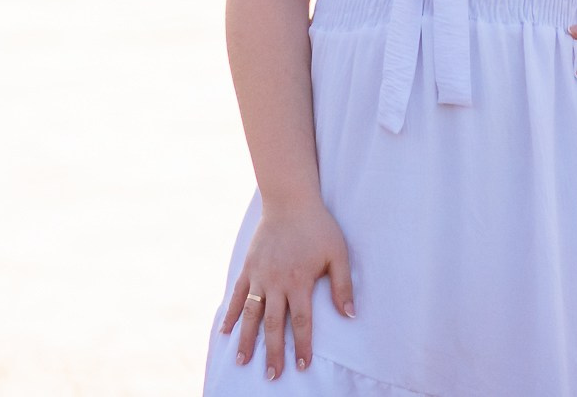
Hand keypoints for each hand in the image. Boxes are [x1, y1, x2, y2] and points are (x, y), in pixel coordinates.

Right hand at [220, 201, 355, 379]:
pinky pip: (237, 295)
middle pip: (273, 324)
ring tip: (243, 361)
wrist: (290, 201)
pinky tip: (226, 332)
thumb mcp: (338, 253)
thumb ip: (343, 285)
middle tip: (272, 376)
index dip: (302, 345)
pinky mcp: (248, 268)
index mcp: (299, 281)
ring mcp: (259, 275)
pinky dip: (231, 314)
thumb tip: (350, 315)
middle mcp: (276, 282)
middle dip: (273, 352)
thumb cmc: (318, 227)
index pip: (300, 321)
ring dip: (247, 340)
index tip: (301, 365)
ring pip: (250, 314)